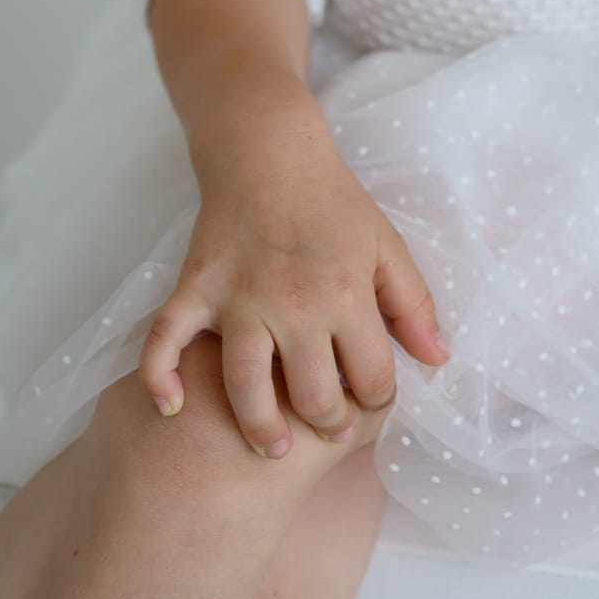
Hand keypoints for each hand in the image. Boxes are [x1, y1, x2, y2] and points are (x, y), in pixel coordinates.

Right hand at [136, 87, 448, 458]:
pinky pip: (166, 340)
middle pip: (312, 396)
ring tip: (273, 447)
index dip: (378, 400)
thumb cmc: (333, 202)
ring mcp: (238, 299)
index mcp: (345, 294)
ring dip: (260, 428)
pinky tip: (172, 408)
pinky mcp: (196, 288)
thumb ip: (414, 305)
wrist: (268, 151)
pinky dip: (159, 378)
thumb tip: (438, 362)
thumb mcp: (386, 246)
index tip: (371, 399)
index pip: (371, 378)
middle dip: (327, 424)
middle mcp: (293, 304)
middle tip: (328, 428)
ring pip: (244, 386)